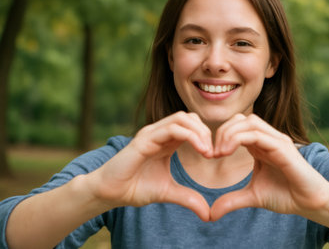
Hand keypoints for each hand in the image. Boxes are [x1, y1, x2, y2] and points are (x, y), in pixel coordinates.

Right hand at [87, 111, 212, 220]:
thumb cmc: (135, 188)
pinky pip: (171, 129)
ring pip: (182, 118)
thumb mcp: (168, 193)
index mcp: (166, 141)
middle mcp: (159, 133)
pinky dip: (190, 136)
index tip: (214, 156)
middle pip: (190, 118)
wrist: (109, 192)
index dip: (206, 136)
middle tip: (213, 153)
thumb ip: (188, 198)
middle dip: (206, 132)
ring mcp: (151, 133)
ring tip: (207, 151)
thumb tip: (208, 214)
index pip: (192, 125)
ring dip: (200, 132)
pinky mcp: (144, 139)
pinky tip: (200, 149)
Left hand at [210, 114, 328, 220]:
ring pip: (248, 122)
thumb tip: (211, 214)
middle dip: (222, 131)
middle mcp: (268, 138)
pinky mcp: (283, 147)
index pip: (237, 126)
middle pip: (240, 119)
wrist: (310, 203)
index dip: (220, 135)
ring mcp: (277, 140)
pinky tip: (227, 152)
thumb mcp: (252, 197)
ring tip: (219, 152)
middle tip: (212, 153)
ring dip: (229, 133)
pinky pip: (257, 134)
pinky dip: (238, 139)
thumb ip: (232, 200)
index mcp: (260, 145)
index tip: (210, 155)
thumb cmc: (285, 195)